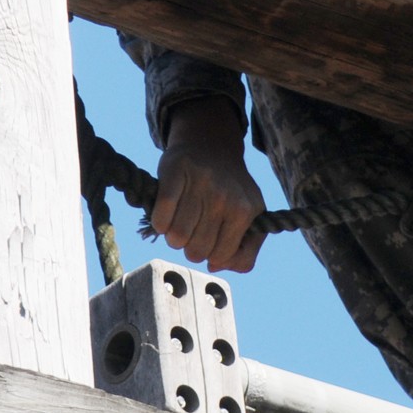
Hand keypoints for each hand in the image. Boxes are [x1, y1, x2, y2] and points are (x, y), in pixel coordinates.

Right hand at [150, 95, 266, 273]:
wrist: (212, 145)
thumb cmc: (231, 189)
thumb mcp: (252, 216)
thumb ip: (246, 251)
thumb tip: (215, 266)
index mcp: (245, 210)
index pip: (220, 257)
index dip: (211, 255)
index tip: (210, 241)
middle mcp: (224, 197)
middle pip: (196, 251)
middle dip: (190, 247)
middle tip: (193, 231)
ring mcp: (199, 184)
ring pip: (176, 238)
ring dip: (173, 236)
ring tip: (180, 223)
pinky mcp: (175, 172)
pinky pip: (160, 217)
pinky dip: (159, 222)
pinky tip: (166, 215)